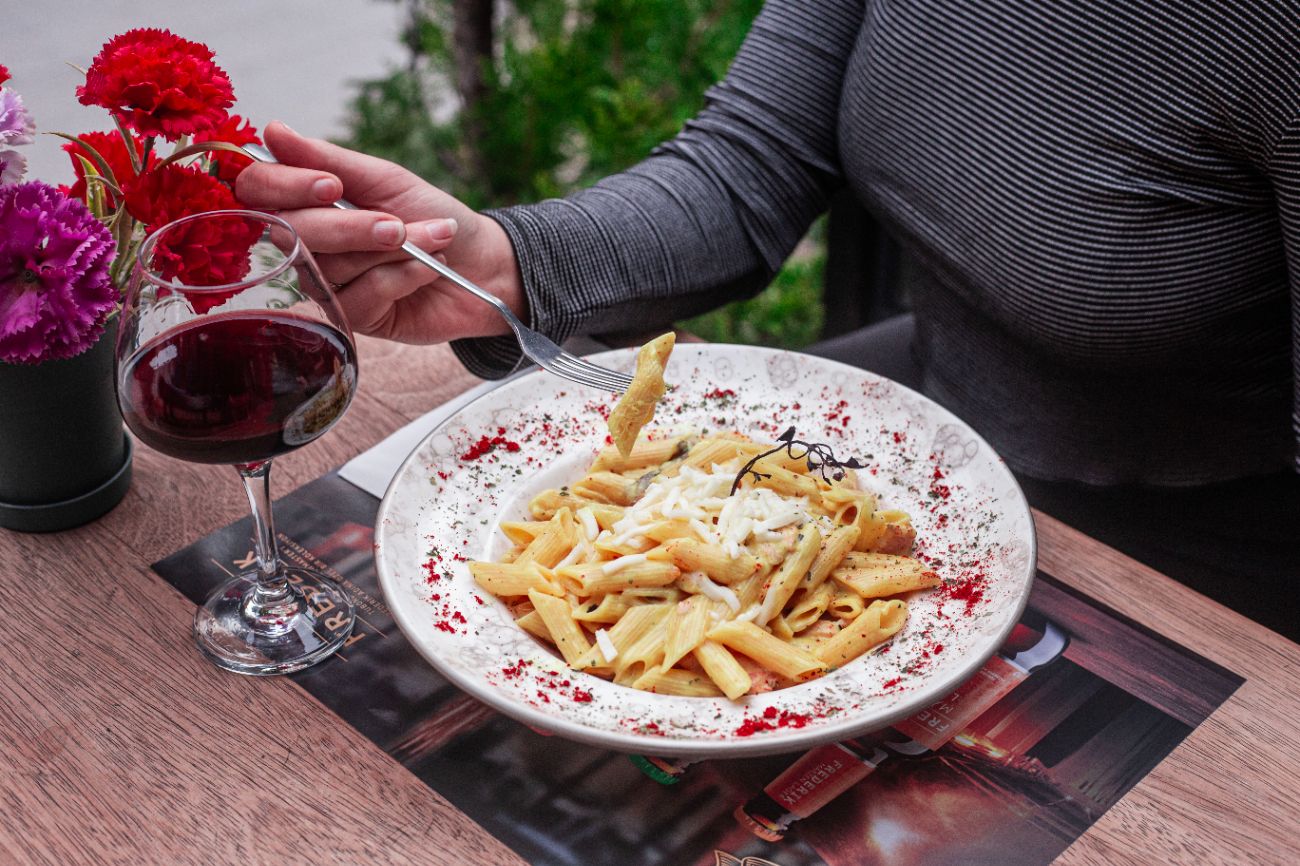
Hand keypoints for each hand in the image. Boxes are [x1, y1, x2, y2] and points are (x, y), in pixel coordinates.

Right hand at [235, 121, 524, 343]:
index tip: (330, 184)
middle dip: (350, 226)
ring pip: (332, 267)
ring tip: (431, 239)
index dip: (284, 186)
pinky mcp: (353, 318)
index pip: (259, 191)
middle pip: (292, 233)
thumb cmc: (433, 214)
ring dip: (392, 251)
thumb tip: (272, 131)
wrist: (483, 263)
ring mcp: (327, 284)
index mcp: (307, 203)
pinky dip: (403, 278)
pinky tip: (427, 270)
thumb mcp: (385, 179)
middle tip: (396, 223)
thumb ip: (327, 158)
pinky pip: (361, 297)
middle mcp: (308, 245)